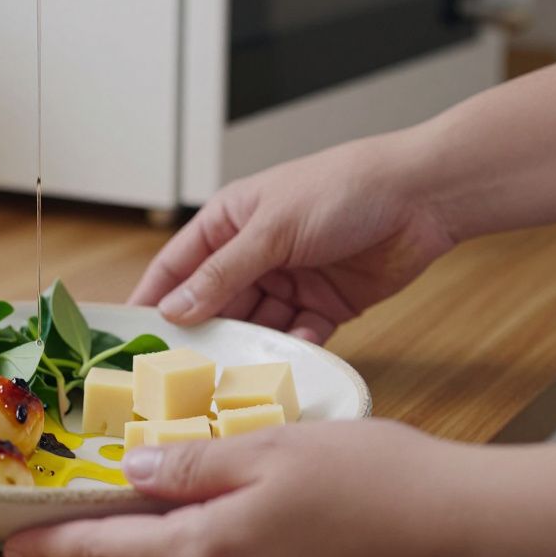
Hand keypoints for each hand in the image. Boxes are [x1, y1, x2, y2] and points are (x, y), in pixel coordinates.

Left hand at [4, 420, 486, 556]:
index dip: (52, 548)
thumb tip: (135, 474)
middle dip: (109, 546)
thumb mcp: (268, 451)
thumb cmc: (376, 483)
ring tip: (151, 511)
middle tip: (84, 513)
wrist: (471, 536)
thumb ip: (191, 467)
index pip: (105, 555)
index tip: (12, 546)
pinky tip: (223, 526)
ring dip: (160, 553)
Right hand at [129, 135, 455, 342]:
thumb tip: (174, 308)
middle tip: (185, 368)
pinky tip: (296, 349)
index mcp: (231, 221)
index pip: (178, 265)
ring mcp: (290, 279)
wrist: (424, 196)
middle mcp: (255, 252)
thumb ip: (222, 274)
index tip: (131, 333)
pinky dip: (296, 344)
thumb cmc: (344, 187)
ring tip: (240, 368)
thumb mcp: (272, 230)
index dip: (154, 297)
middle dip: (205, 331)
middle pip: (215, 301)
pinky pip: (298, 333)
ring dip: (250, 343)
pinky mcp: (326, 303)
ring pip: (255, 323)